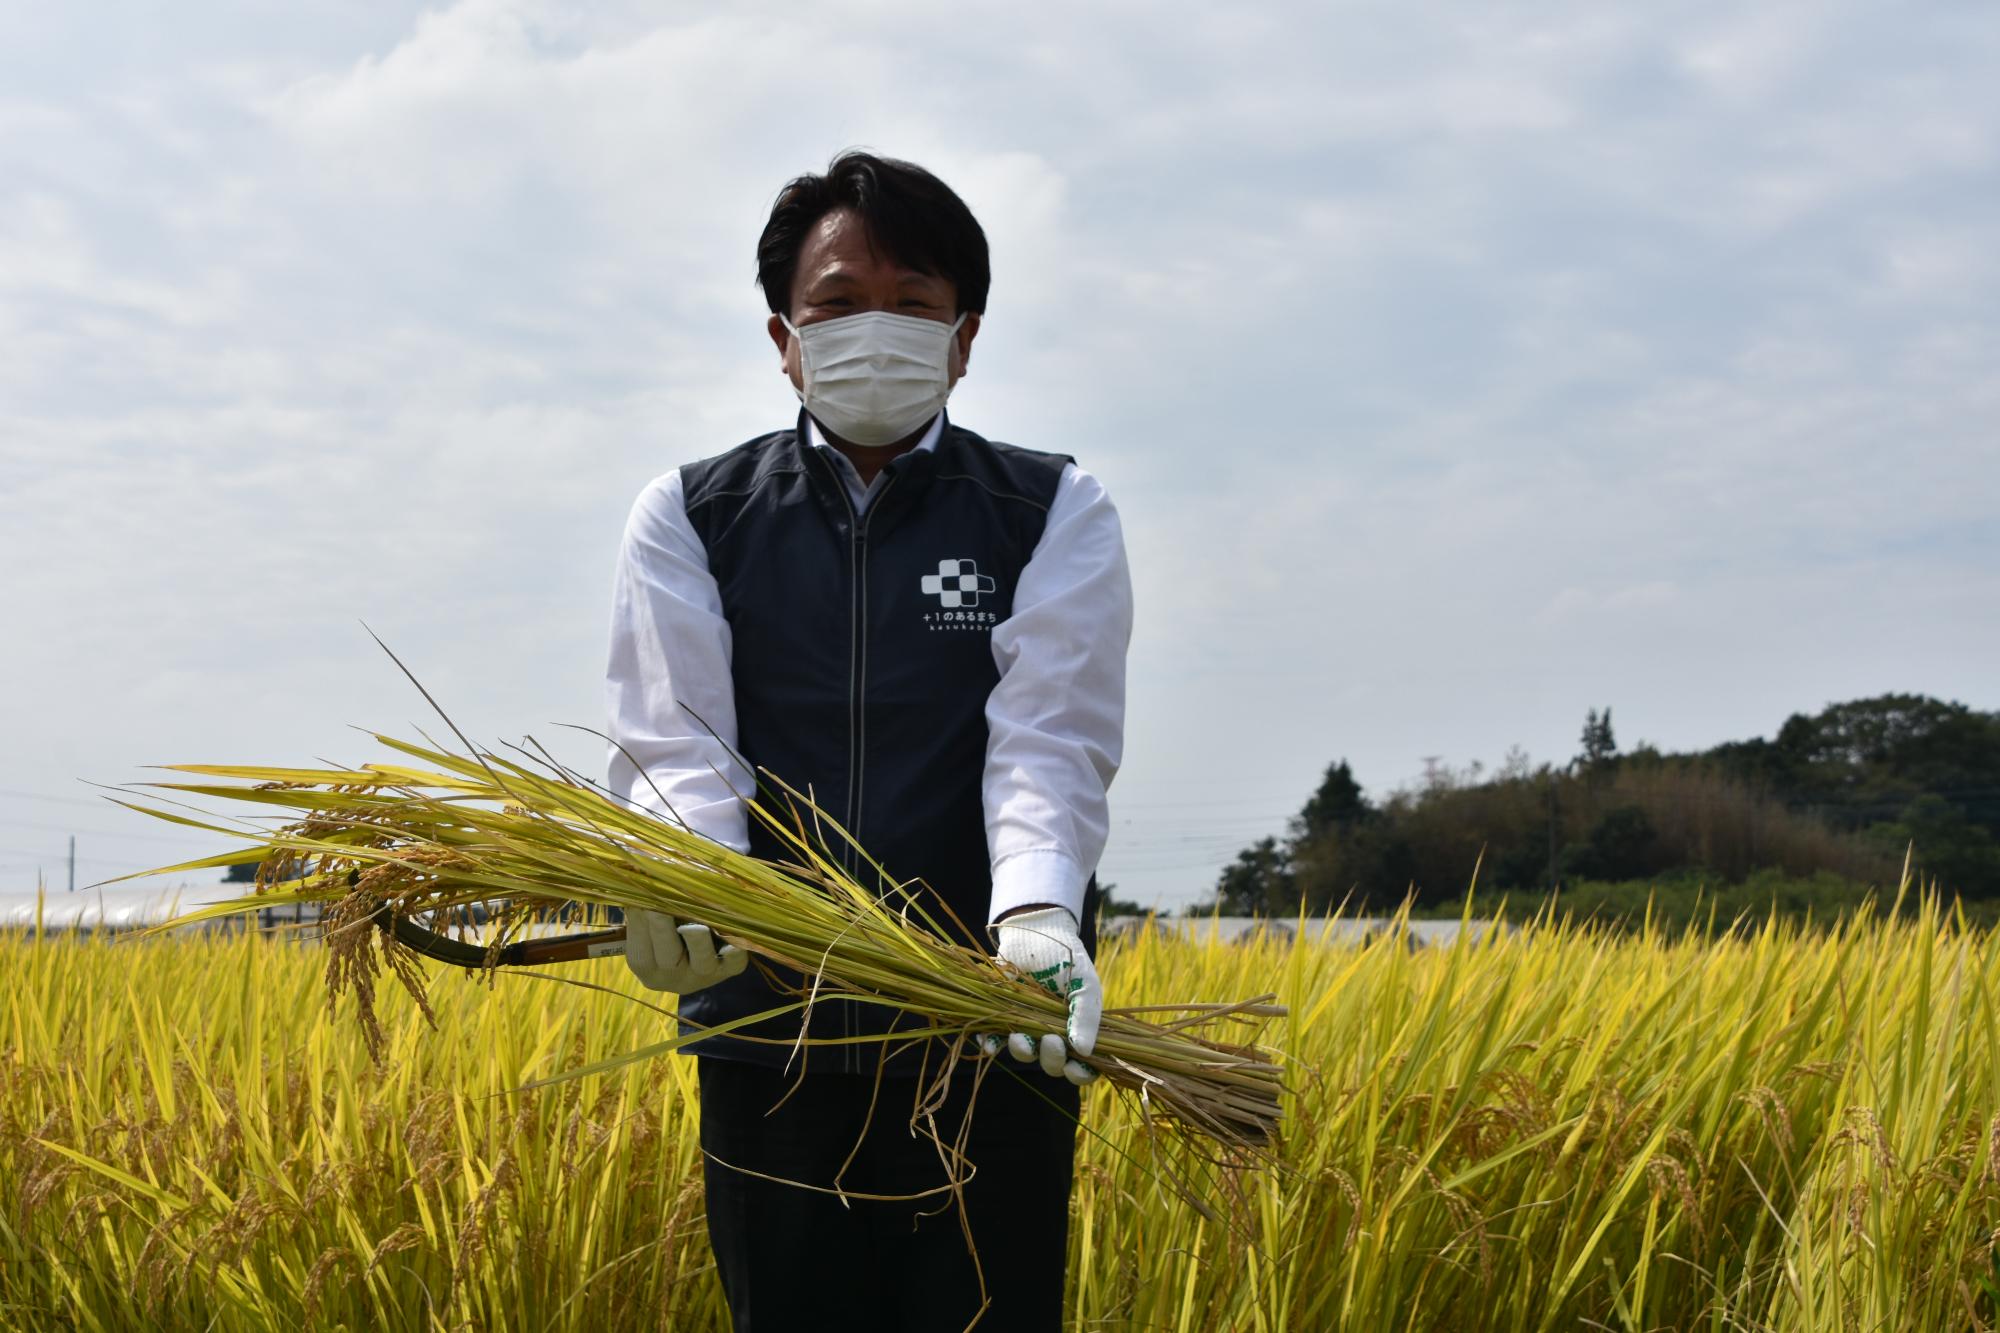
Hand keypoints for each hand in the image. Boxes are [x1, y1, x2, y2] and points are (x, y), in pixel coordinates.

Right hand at [623, 909, 747, 992]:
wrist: (704, 951)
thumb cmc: (667, 931)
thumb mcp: (649, 928)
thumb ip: (642, 912)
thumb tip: (633, 883)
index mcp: (650, 970)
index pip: (640, 956)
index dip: (639, 926)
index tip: (638, 899)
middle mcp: (676, 979)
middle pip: (668, 959)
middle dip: (662, 928)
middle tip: (659, 901)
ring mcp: (706, 975)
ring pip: (702, 961)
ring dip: (696, 936)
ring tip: (691, 916)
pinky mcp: (733, 968)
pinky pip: (735, 960)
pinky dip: (734, 946)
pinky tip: (728, 926)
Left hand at [983, 906, 1100, 1084]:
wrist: (1034, 930)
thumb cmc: (1066, 957)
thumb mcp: (1084, 983)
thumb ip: (1087, 1016)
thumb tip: (1085, 1052)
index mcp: (1080, 1028)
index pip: (1084, 1064)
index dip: (1081, 1073)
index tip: (1074, 1068)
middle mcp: (1055, 1032)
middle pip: (1054, 1064)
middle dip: (1052, 1059)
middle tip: (1050, 1041)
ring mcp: (1029, 1026)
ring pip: (1025, 1054)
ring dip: (1022, 1052)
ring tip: (1019, 1037)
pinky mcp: (1004, 1016)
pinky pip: (996, 1039)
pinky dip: (991, 1044)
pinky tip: (988, 1042)